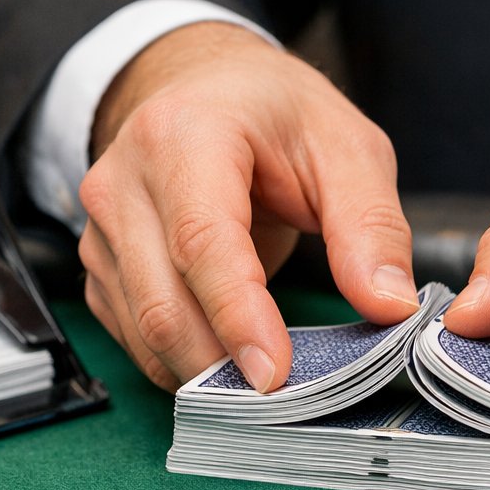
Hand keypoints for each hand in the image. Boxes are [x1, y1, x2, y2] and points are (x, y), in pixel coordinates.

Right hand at [77, 22, 418, 391]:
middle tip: (286, 402)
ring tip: (265, 390)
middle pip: (163, 299)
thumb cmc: (278, 115)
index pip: (203, 242)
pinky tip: (227, 366)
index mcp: (186, 134)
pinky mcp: (100, 262)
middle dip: (222, 363)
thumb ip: (372, 226)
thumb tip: (389, 307)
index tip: (277, 375)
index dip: (239, 317)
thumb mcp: (347, 149)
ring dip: (202, 372)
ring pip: (142, 327)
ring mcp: (101, 225)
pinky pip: (131, 333)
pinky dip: (179, 362)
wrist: (206, 87)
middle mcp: (124, 179)